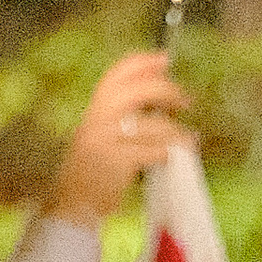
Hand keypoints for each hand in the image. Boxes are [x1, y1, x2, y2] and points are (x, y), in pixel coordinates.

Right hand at [49, 48, 189, 224]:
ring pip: (152, 125)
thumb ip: (122, 113)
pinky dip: (166, 153)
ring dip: (176, 131)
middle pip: (138, 91)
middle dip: (166, 91)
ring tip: (188, 139)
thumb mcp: (100, 133)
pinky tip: (171, 157)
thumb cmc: (93, 168)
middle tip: (185, 100)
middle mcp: (97, 119)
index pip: (116, 74)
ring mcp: (106, 140)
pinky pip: (152, 150)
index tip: (165, 59)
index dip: (142, 63)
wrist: (73, 202)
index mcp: (94, 109)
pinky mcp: (116, 162)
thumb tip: (157, 90)